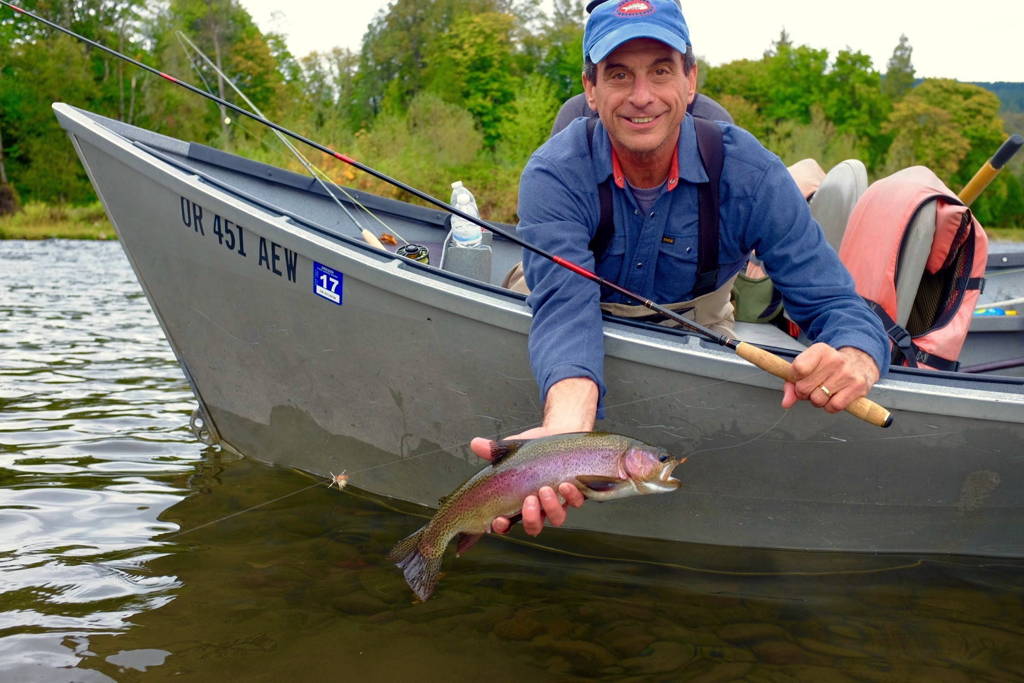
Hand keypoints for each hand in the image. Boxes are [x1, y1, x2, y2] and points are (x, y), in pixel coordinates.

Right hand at [470, 428, 585, 535]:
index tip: (499, 520)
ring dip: (551, 508)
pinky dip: (572, 496)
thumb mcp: (512, 448)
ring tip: (546, 490)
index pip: (507, 523)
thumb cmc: (533, 448)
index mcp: (519, 501)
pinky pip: (577, 502)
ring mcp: (558, 502)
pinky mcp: (577, 493)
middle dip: (531, 518)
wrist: (560, 434)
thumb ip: (493, 450)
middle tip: (529, 501)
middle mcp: (539, 507)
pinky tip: (566, 484)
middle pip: (534, 526)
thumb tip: (475, 444)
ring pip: (556, 518)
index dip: (503, 526)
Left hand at [781, 344, 879, 413]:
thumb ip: (792, 383)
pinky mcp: (857, 387)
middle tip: (813, 386)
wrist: (859, 362)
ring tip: (824, 391)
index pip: (797, 368)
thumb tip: (786, 402)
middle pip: (804, 388)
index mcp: (820, 350)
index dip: (795, 378)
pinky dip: (830, 406)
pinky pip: (833, 407)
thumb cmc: (829, 366)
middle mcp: (834, 360)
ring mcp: (847, 374)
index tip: (800, 377)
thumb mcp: (808, 366)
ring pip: (818, 400)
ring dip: (817, 400)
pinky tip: (833, 397)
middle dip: (804, 392)